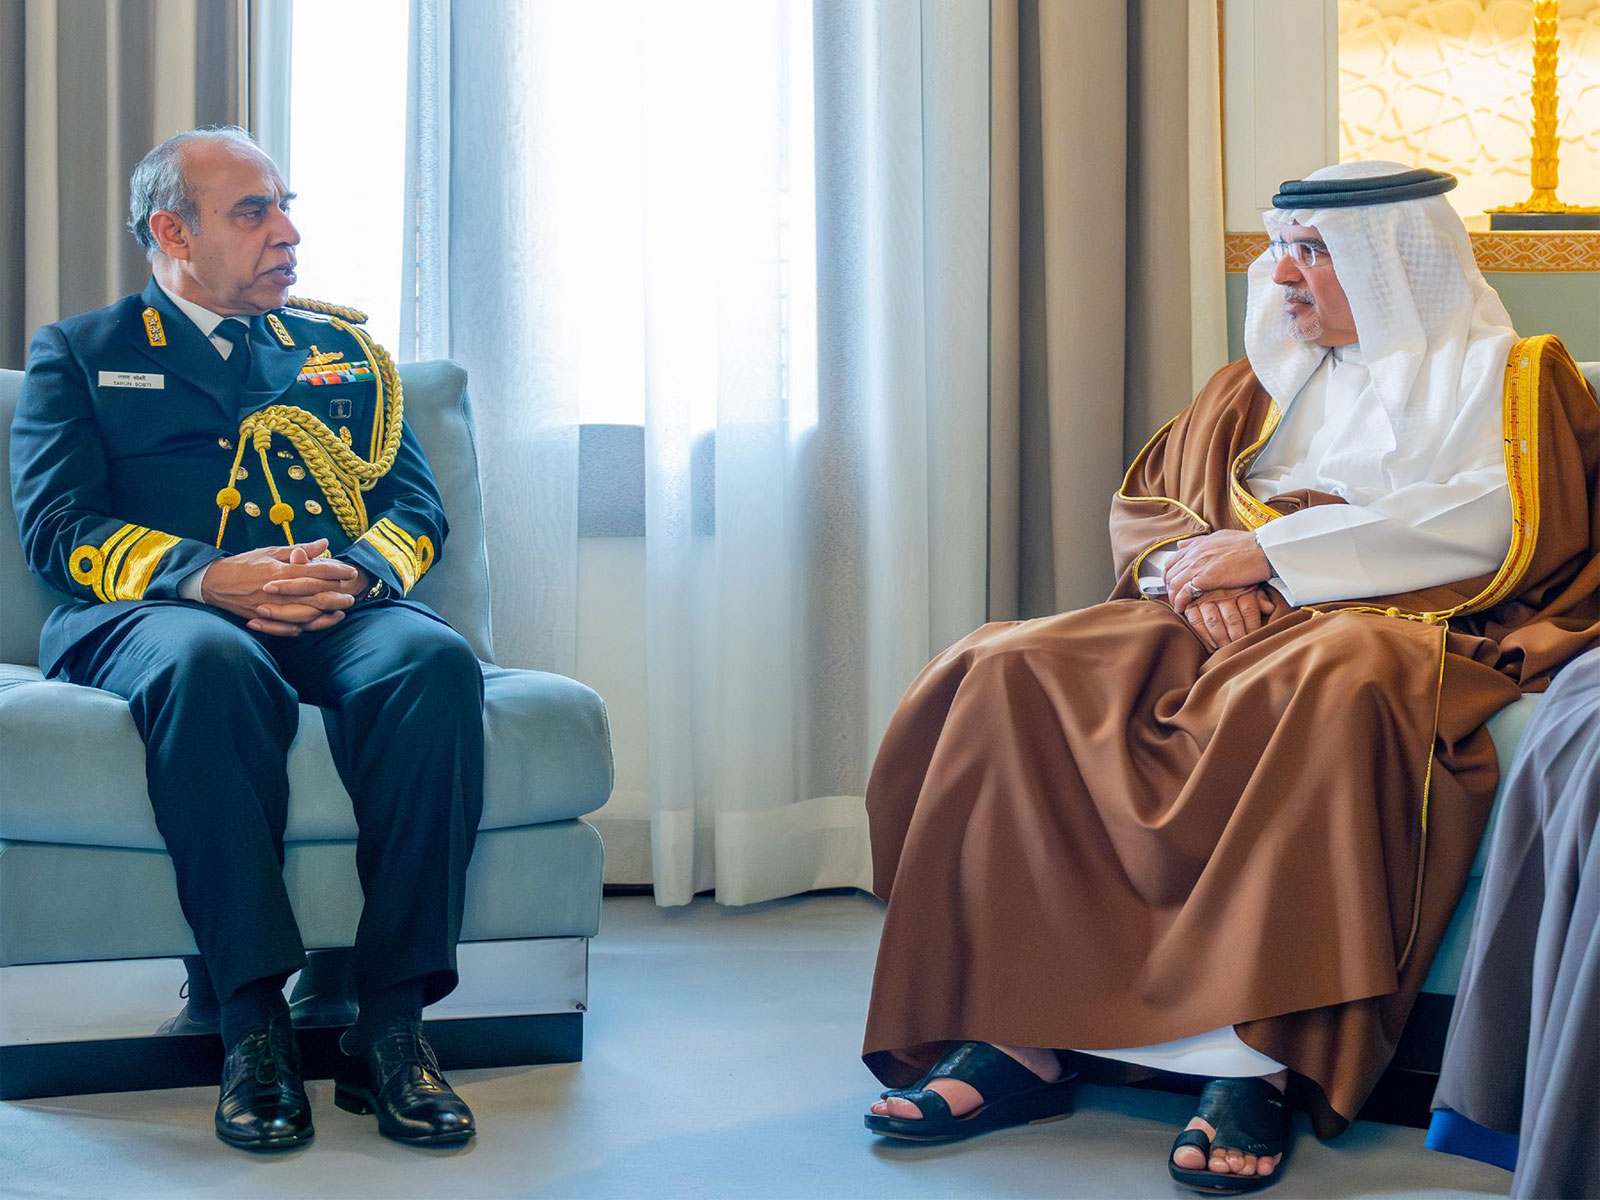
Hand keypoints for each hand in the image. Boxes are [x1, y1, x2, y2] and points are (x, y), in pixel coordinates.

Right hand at [200, 539, 362, 635]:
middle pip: (316, 595)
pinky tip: (320, 622)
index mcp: (280, 571)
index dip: (336, 571)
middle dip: (337, 595)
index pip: (315, 571)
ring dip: (327, 612)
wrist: (213, 583)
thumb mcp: (270, 551)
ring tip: (342, 609)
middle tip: (352, 594)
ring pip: (307, 613)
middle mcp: (278, 591)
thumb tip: (324, 543)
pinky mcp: (265, 620)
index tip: (350, 571)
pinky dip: (308, 626)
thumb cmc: (243, 565)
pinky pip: (291, 627)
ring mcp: (272, 608)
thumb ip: (298, 549)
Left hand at [1165, 530, 1272, 615]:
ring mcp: (1199, 566)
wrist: (1263, 549)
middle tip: (1173, 597)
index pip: (1172, 560)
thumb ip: (1199, 541)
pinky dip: (1180, 602)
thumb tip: (1180, 545)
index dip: (1168, 574)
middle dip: (1168, 587)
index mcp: (1197, 545)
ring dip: (1172, 597)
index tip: (1171, 583)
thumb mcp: (1219, 537)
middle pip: (1170, 573)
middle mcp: (1194, 554)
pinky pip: (1184, 592)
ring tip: (1177, 605)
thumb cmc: (1247, 544)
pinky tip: (1181, 608)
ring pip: (1174, 583)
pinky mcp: (1207, 578)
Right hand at [1180, 585, 1275, 651]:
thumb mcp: (1250, 584)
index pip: (1249, 610)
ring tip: (1225, 649)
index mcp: (1239, 587)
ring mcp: (1205, 597)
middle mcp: (1222, 592)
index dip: (1252, 627)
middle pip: (1232, 618)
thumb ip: (1260, 596)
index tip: (1254, 639)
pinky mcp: (1190, 602)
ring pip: (1214, 621)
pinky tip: (1210, 645)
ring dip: (1220, 638)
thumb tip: (1269, 609)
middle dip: (1236, 636)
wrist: (1205, 564)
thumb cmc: (1235, 579)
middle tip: (1239, 648)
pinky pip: (1195, 620)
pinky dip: (1202, 634)